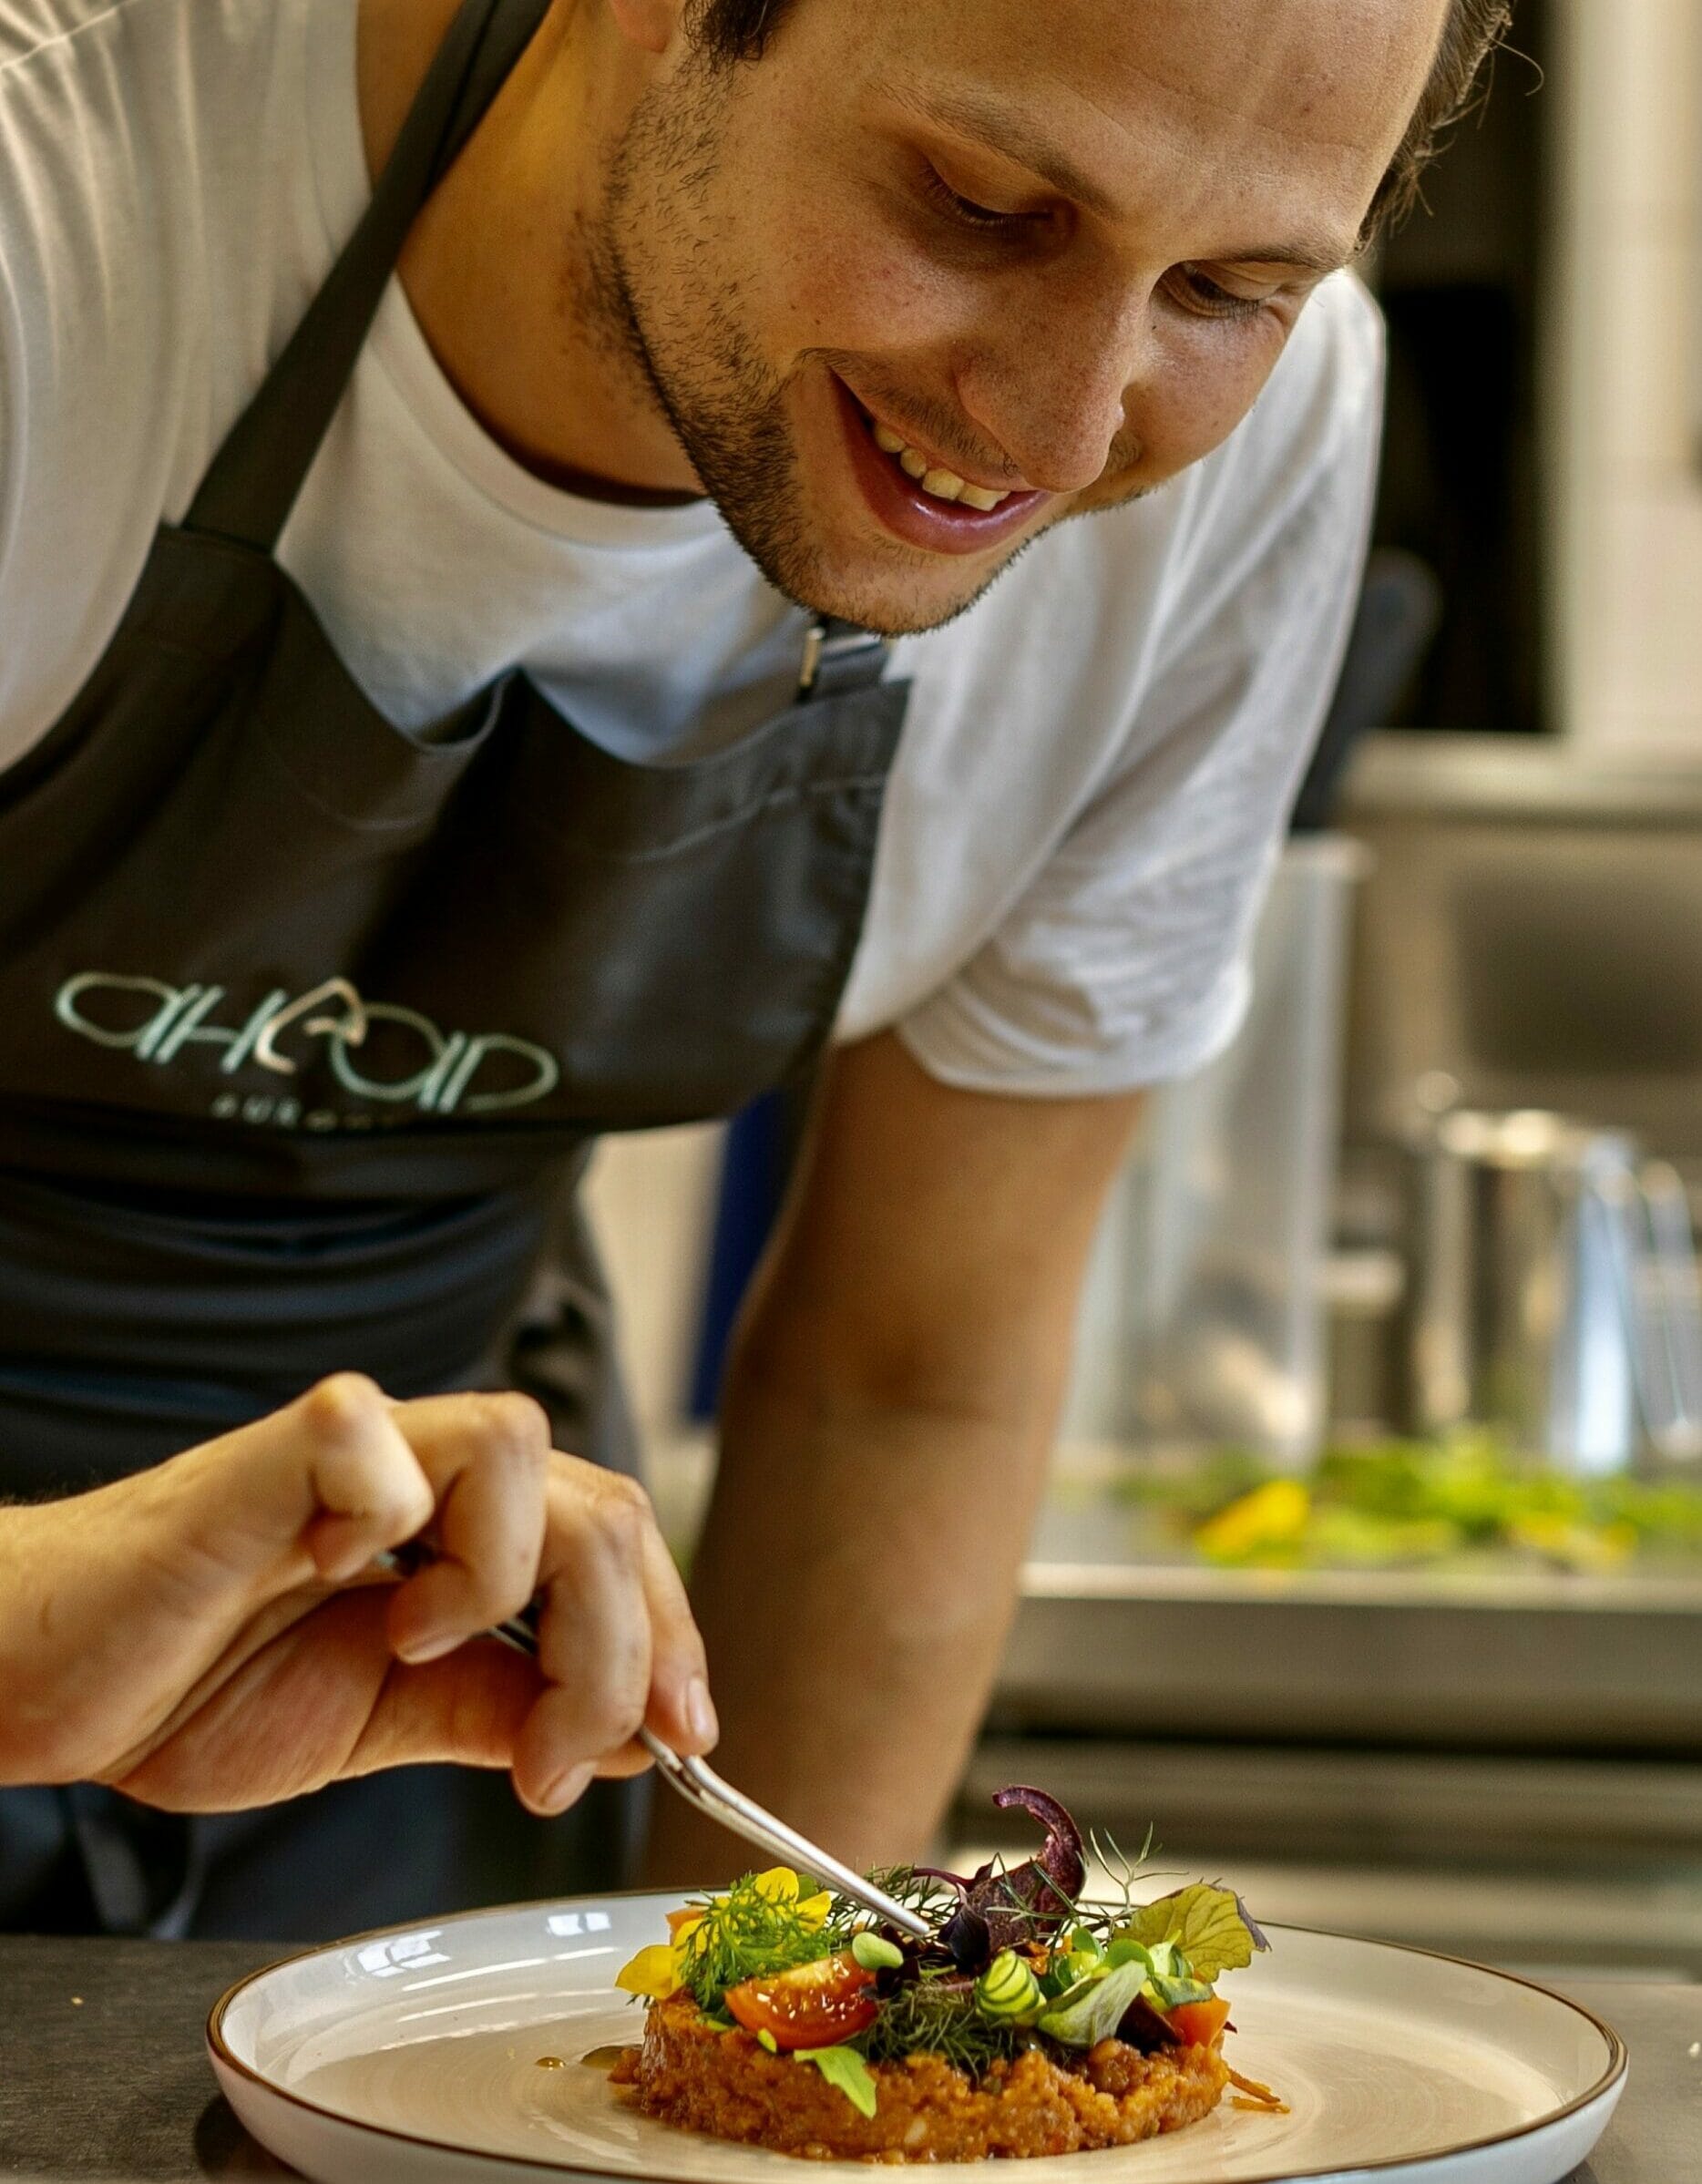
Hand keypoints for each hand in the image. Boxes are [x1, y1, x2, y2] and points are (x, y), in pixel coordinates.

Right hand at [0, 1375, 715, 1816]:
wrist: (45, 1682)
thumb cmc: (194, 1685)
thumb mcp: (387, 1722)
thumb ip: (502, 1710)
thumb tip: (633, 1736)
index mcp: (466, 1533)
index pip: (619, 1548)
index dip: (670, 1639)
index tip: (688, 1742)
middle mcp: (429, 1475)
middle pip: (601, 1507)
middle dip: (621, 1646)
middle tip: (566, 1755)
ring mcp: (358, 1455)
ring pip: (521, 1442)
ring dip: (510, 1575)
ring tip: (426, 1648)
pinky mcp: (275, 1453)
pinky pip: (379, 1435)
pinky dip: (388, 1513)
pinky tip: (342, 1579)